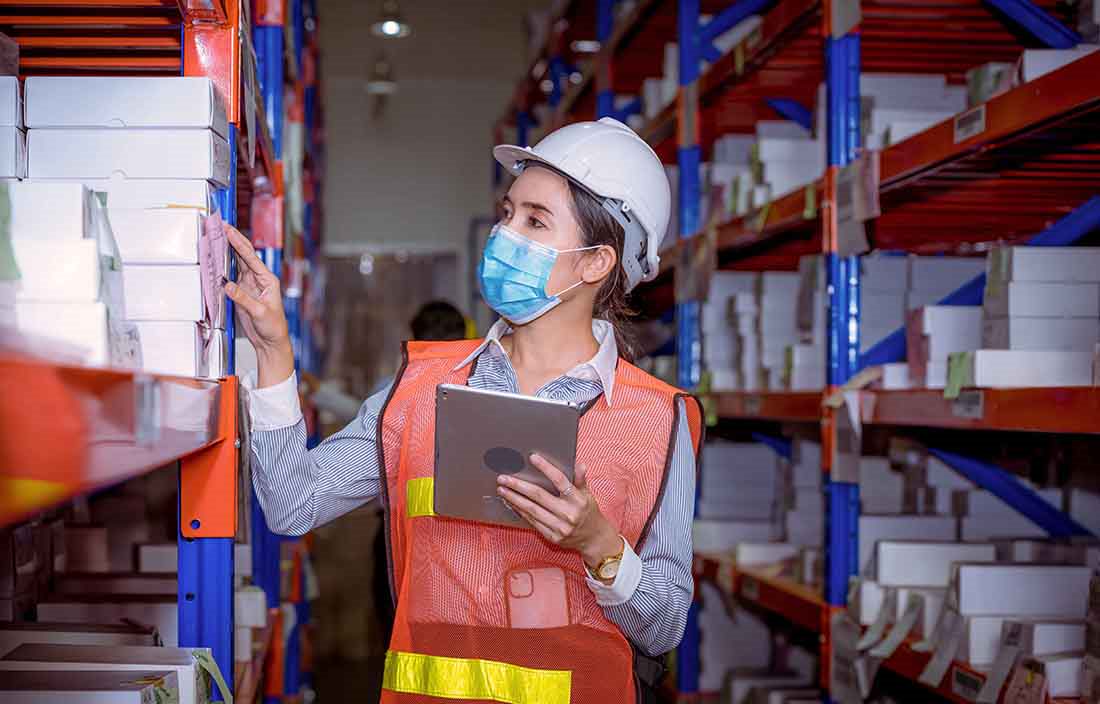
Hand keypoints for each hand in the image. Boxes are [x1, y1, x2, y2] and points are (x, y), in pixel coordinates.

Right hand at [223, 225, 293, 386]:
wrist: (270, 341)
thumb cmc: (273, 327)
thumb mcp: (259, 312)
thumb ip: (242, 298)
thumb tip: (227, 285)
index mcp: (267, 279)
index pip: (250, 257)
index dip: (238, 242)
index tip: (228, 230)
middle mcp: (258, 279)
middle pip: (243, 255)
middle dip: (232, 240)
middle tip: (220, 225)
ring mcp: (249, 285)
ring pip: (236, 263)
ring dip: (226, 250)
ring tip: (216, 236)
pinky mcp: (241, 292)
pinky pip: (230, 276)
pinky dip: (222, 267)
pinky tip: (215, 258)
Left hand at [496, 454, 621, 569]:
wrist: (594, 539)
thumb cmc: (588, 512)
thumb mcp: (588, 494)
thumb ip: (580, 480)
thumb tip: (579, 464)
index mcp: (578, 500)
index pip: (560, 480)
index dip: (546, 468)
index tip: (532, 457)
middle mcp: (568, 513)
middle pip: (539, 496)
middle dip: (519, 486)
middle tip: (504, 478)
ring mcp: (559, 527)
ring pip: (532, 509)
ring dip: (514, 499)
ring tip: (502, 489)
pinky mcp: (552, 537)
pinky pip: (532, 522)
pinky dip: (520, 511)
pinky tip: (511, 503)